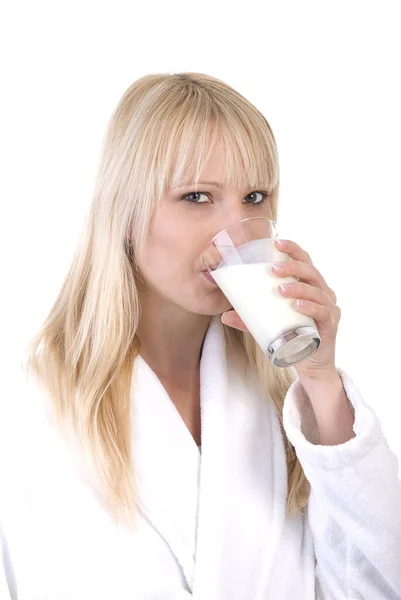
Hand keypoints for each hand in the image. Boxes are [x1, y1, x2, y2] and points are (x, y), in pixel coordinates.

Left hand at [221, 238, 340, 379]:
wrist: (311, 365)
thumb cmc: (293, 337)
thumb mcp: (269, 324)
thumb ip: (249, 319)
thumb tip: (223, 315)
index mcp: (310, 285)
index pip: (305, 260)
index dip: (294, 249)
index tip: (277, 242)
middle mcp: (324, 292)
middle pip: (311, 272)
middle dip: (293, 267)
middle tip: (273, 270)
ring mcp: (329, 308)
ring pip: (317, 291)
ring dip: (298, 288)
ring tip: (280, 289)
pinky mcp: (330, 326)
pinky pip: (323, 312)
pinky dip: (311, 307)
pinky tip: (298, 306)